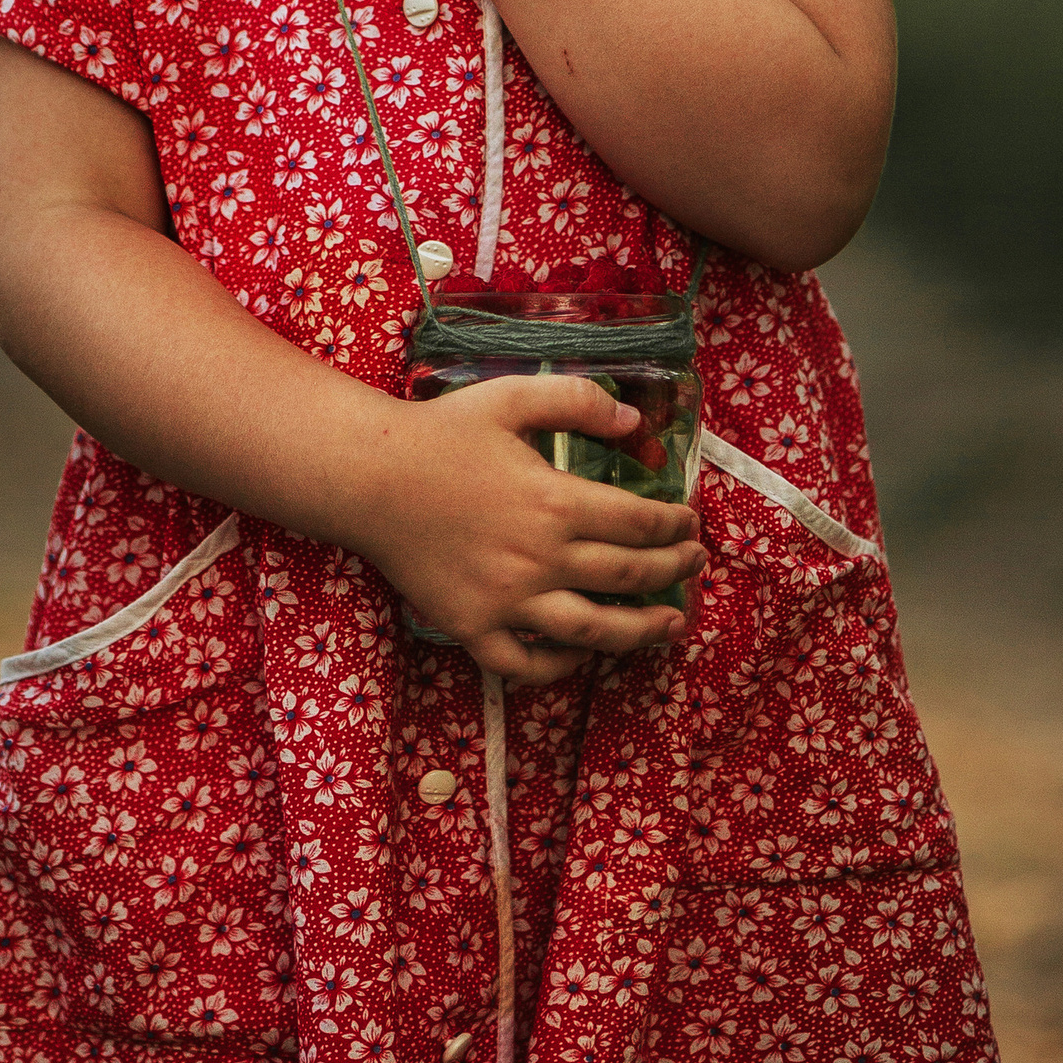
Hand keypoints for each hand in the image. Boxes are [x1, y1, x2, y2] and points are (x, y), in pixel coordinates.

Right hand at [336, 372, 705, 685]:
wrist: (368, 477)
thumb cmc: (440, 433)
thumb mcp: (510, 397)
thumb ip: (576, 400)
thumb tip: (636, 421)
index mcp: (555, 502)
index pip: (640, 524)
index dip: (675, 527)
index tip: (691, 525)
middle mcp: (541, 559)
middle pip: (629, 576)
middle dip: (674, 573)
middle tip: (694, 567)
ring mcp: (509, 601)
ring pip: (594, 631)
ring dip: (642, 631)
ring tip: (671, 626)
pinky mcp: (474, 628)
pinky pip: (528, 665)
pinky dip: (563, 666)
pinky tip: (582, 652)